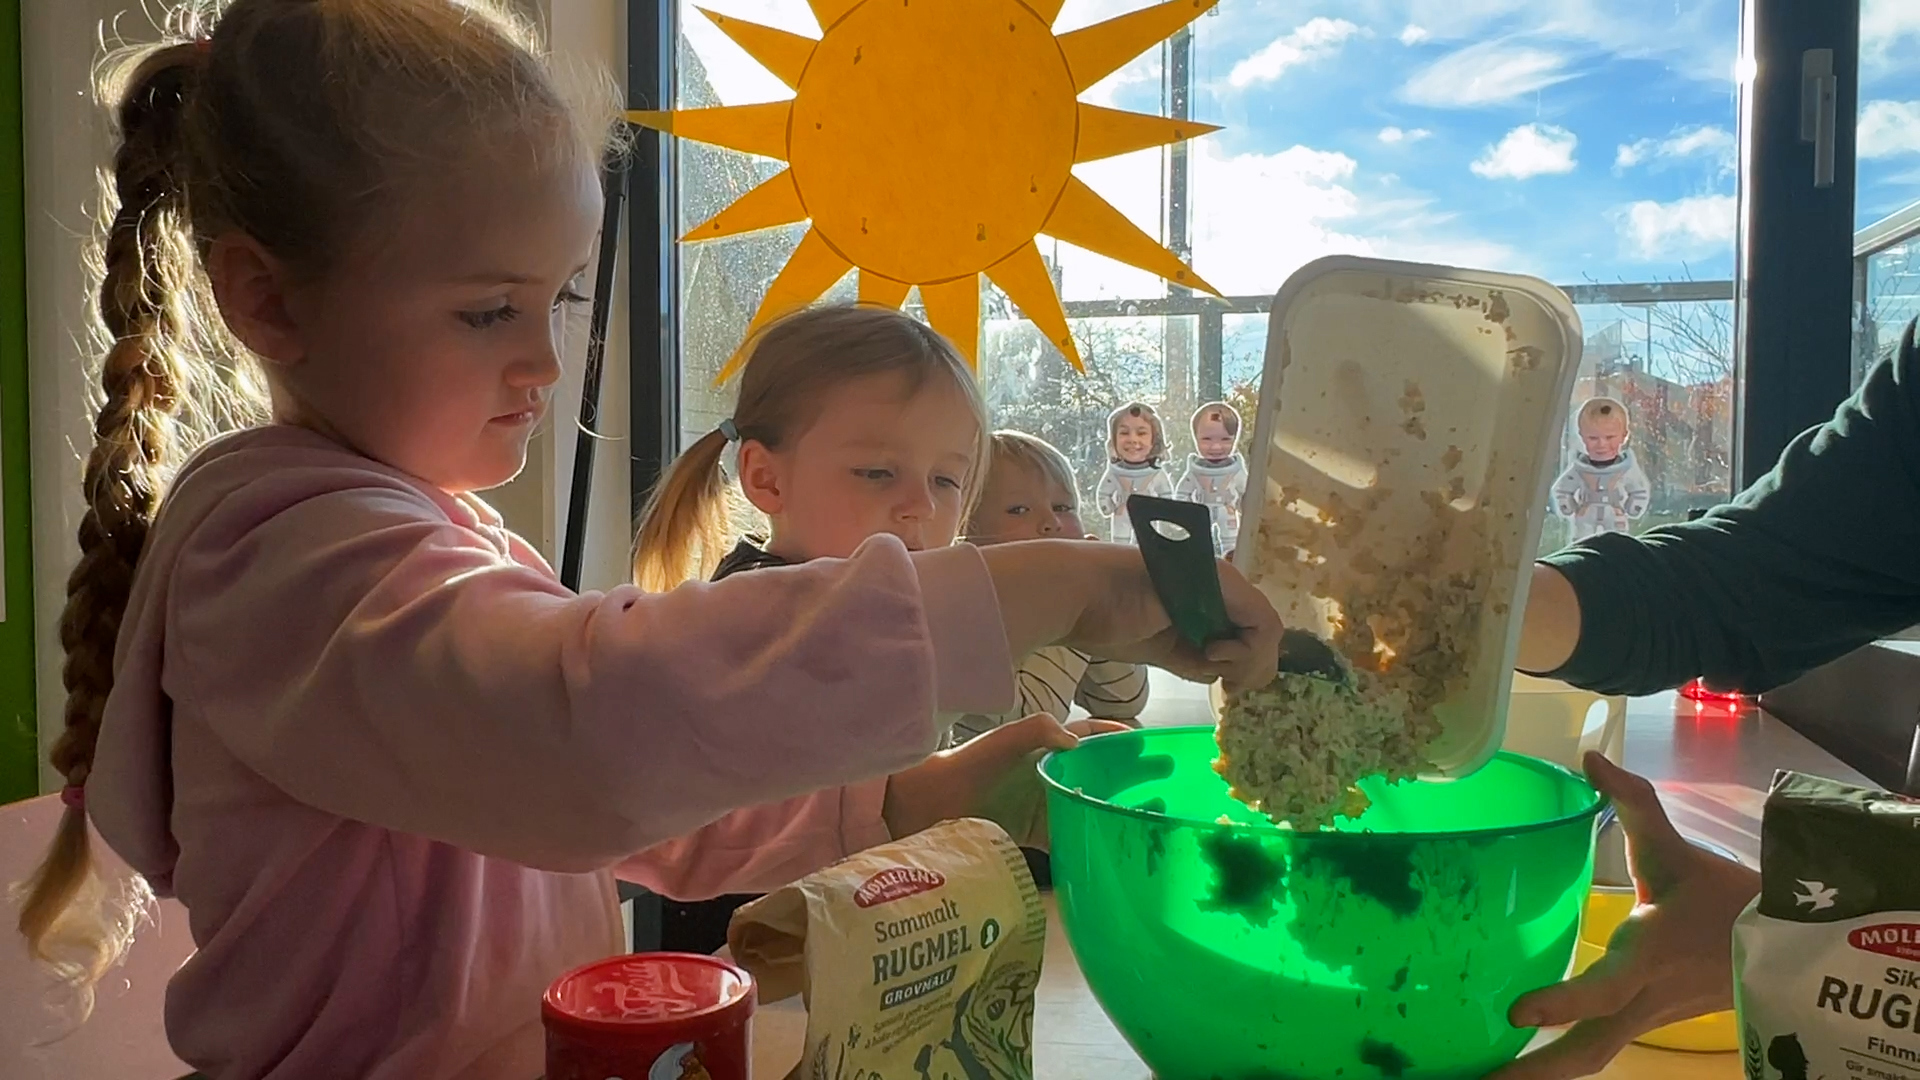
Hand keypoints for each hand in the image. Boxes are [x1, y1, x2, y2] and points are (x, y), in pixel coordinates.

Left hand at [882, 715, 1130, 846]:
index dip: (1118, 738)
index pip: (1090, 736)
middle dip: (1131, 777)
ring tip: (1150, 819)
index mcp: (1044, 748)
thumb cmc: (965, 767)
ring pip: (1089, 805)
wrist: (926, 807)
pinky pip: (1070, 838)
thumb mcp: (1000, 742)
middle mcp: (1049, 774)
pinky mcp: (1035, 834)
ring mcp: (1044, 805)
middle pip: (1098, 772)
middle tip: (1167, 785)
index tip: (1148, 745)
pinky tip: (1113, 853)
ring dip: (1117, 811)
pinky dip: (1091, 843)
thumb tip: (1076, 739)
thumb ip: (1035, 732)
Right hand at [980, 542, 1282, 693]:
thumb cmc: (1110, 623)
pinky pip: (1262, 625)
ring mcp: (1225, 581)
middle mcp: (1223, 585)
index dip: (1249, 668)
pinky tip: (1210, 654)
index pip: (1253, 634)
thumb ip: (1199, 662)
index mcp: (1208, 598)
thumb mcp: (1168, 653)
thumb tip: (1229, 677)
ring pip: (1270, 631)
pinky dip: (1245, 652)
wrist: (1082, 598)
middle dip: (1253, 670)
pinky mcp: (1224, 584)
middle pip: (1267, 635)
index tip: (1227, 689)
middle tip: (1227, 687)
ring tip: (1210, 664)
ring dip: (1249, 663)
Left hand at [1487, 753, 1759, 1079]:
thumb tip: (1592, 759)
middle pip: (1588, 1050)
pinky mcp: (1644, 1023)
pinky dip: (1558, 1064)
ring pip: (1592, 1058)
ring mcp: (1645, 1019)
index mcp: (1648, 957)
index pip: (1604, 989)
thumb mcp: (1675, 848)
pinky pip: (1597, 1049)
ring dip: (1541, 1075)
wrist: (1784, 941)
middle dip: (1534, 1073)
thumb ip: (1633, 802)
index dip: (1564, 1001)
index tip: (1517, 1012)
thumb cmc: (1722, 895)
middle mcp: (1643, 999)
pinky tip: (1518, 1066)